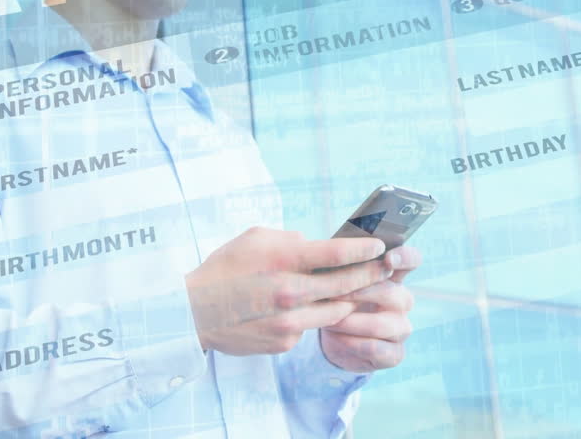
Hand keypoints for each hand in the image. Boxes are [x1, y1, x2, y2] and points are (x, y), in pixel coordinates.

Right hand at [185, 227, 391, 355]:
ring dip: (345, 300)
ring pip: (336, 310)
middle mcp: (290, 292)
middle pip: (346, 284)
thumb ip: (292, 240)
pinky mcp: (286, 342)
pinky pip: (311, 326)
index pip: (338, 254)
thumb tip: (318, 246)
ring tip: (351, 289)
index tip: (380, 246)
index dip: (364, 250)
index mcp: (283, 261)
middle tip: (385, 268)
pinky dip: (312, 317)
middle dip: (370, 274)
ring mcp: (289, 321)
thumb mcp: (255, 238)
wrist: (195, 312)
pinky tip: (301, 309)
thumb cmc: (225, 269)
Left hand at [319, 245, 421, 372]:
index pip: (411, 260)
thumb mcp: (339, 281)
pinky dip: (351, 343)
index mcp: (393, 277)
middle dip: (358, 293)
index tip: (388, 259)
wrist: (334, 339)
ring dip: (350, 322)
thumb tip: (328, 248)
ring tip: (328, 320)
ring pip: (381, 324)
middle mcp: (403, 301)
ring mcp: (402, 328)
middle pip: (390, 293)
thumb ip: (342, 265)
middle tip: (331, 294)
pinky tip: (336, 338)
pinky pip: (375, 348)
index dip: (405, 258)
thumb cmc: (338, 301)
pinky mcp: (395, 354)